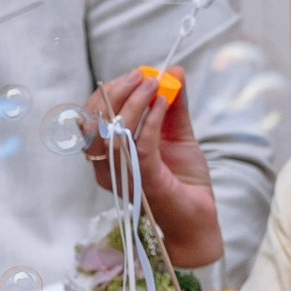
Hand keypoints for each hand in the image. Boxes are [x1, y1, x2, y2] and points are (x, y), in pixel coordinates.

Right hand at [84, 68, 223, 270]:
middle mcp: (108, 168)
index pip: (91, 121)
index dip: (108, 94)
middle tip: (142, 76)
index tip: (135, 75)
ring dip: (132, 102)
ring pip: (112, 134)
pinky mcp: (145, 181)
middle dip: (115, 93)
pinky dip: (150, 119)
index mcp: (109, 156)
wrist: (199, 219)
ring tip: (155, 84)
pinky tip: (163, 103)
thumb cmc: (184, 182)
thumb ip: (174, 105)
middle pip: (92, 125)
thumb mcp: (179, 135)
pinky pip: (139, 145)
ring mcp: (124, 176)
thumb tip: (174, 71)